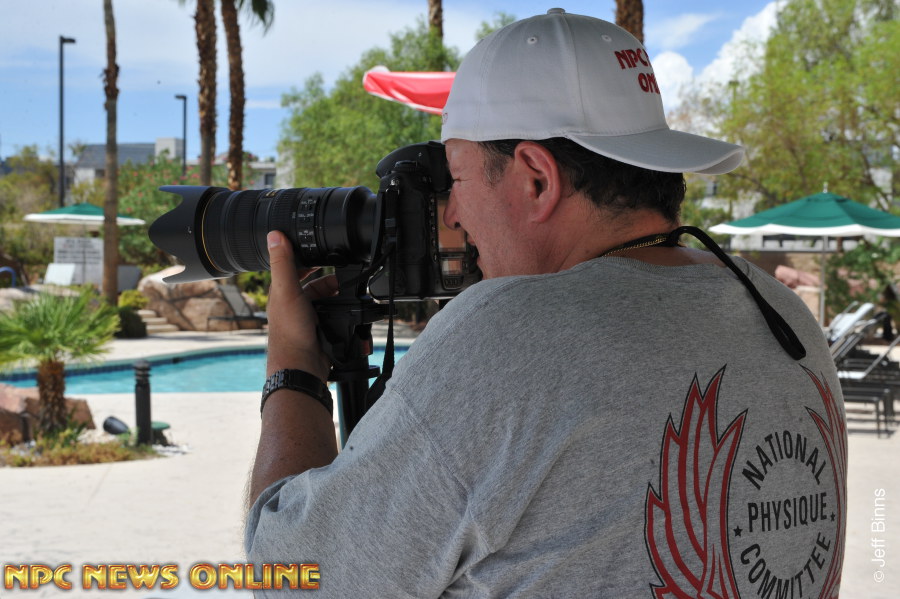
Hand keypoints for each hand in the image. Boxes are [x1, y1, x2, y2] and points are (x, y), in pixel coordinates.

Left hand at [265, 230, 337, 381]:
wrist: (302, 366)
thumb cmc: (289, 332)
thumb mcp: (287, 291)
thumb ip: (283, 263)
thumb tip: (275, 234)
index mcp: (282, 292)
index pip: (294, 267)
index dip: (308, 257)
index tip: (323, 249)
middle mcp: (294, 304)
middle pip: (316, 283)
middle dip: (332, 279)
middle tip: (346, 275)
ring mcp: (308, 317)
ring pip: (328, 299)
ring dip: (340, 295)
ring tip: (351, 293)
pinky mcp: (320, 329)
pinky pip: (335, 314)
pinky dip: (343, 310)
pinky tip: (351, 310)